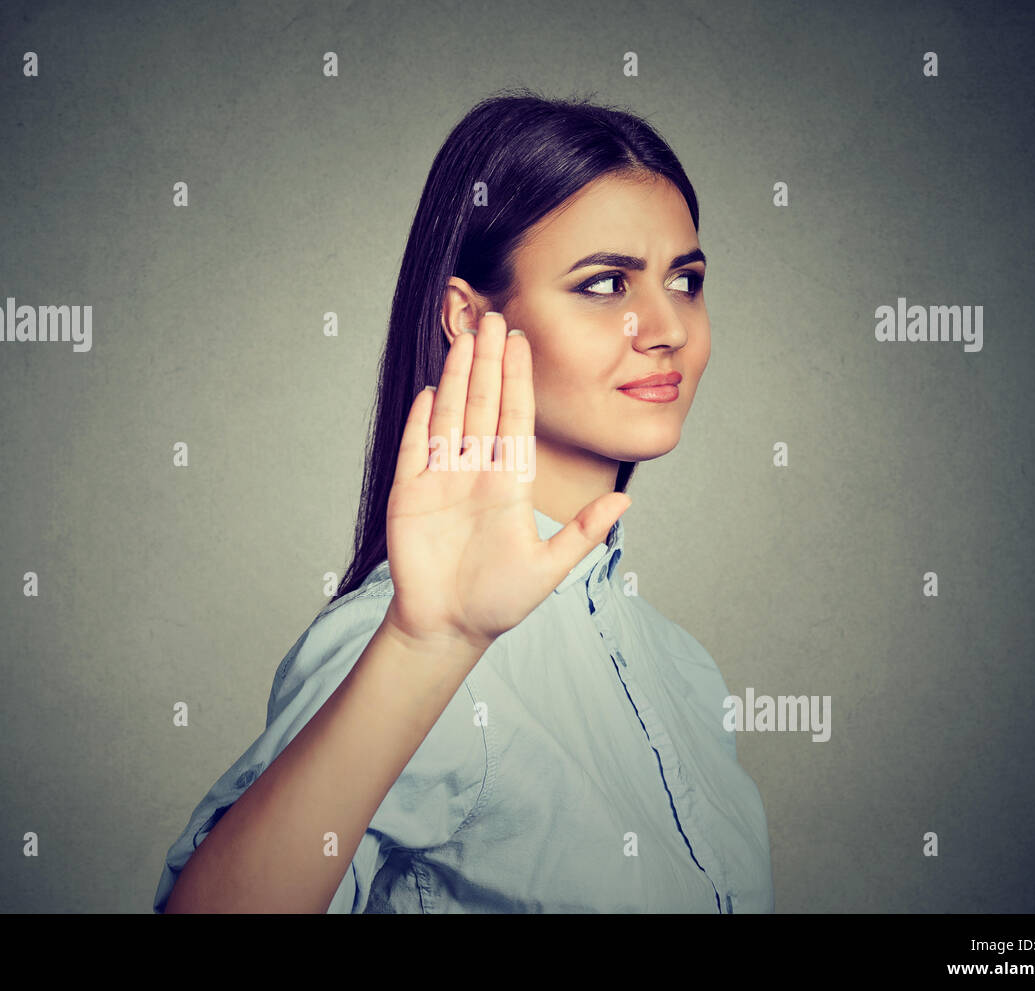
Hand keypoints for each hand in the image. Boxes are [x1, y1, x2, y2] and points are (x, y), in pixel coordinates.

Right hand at [383, 310, 630, 652]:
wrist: (448, 628)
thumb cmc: (499, 602)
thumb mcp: (549, 569)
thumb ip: (583, 532)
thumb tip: (626, 501)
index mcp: (510, 483)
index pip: (515, 419)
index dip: (518, 380)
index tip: (522, 342)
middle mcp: (476, 473)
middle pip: (483, 406)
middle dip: (488, 362)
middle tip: (493, 318)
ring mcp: (441, 481)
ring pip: (451, 417)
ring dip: (456, 378)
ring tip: (464, 338)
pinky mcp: (408, 494)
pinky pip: (415, 447)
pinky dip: (421, 420)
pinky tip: (430, 390)